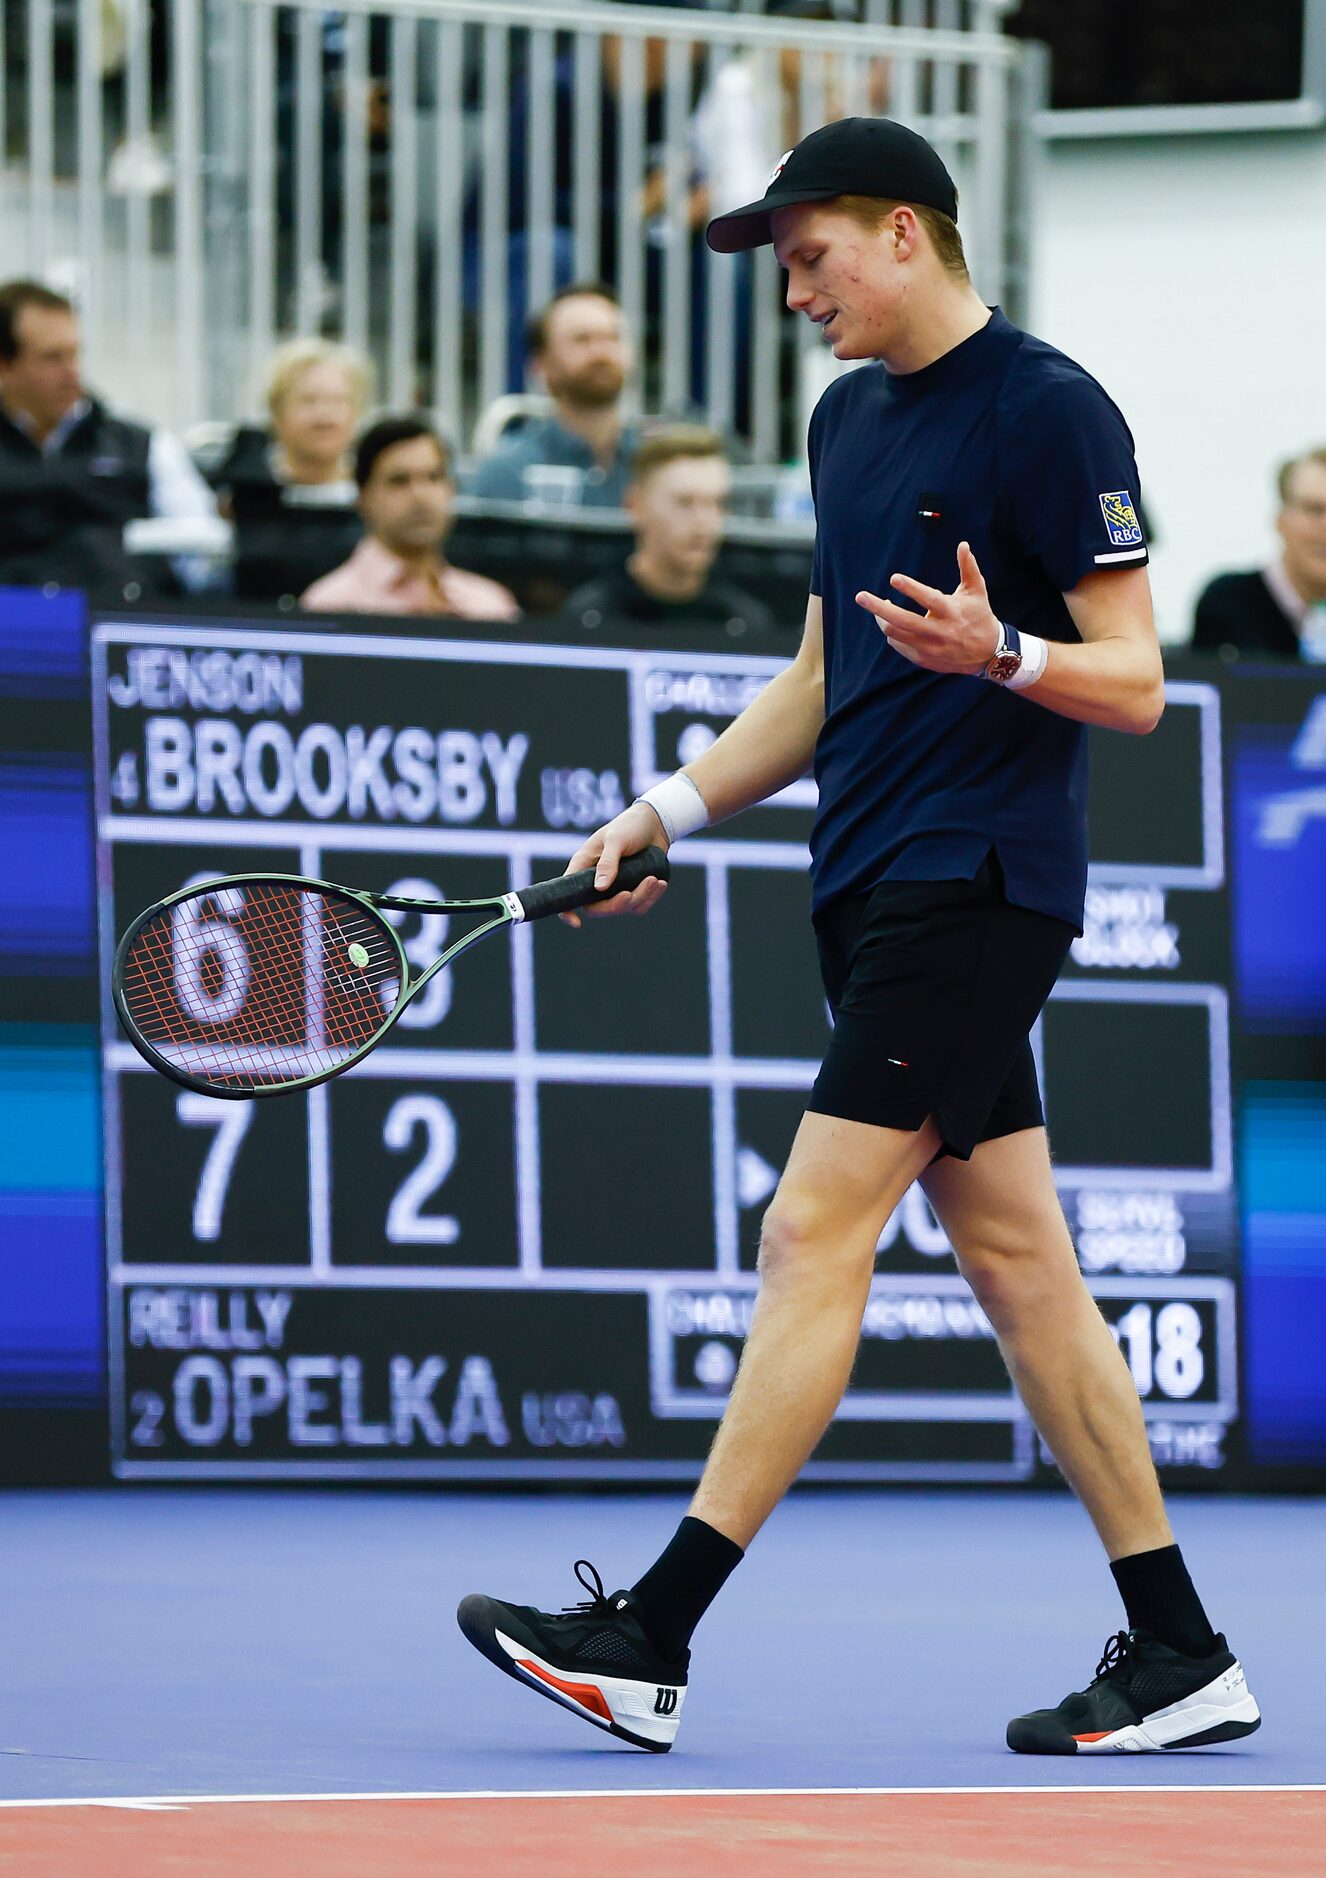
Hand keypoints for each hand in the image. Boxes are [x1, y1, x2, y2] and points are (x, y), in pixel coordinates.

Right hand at [559, 802, 670, 928]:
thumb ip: (607, 863)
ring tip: (654, 880)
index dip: (567, 911)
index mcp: (583, 866)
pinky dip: (651, 898)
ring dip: (640, 897)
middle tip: (630, 894)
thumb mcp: (616, 840)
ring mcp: (615, 887)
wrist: (655, 824)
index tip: (576, 923)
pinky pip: (639, 905)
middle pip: (597, 908)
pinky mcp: (633, 889)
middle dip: (616, 905)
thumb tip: (599, 889)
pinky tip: (660, 883)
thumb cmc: (629, 825)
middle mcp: (596, 880)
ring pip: (622, 908)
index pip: (567, 894)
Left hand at [855, 541, 1000, 675]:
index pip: (928, 599)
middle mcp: (939, 631)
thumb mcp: (977, 591)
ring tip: (876, 607)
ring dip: (881, 619)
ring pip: (895, 633)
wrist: (987, 654)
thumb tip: (963, 544)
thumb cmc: (979, 616)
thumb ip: (968, 567)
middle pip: (902, 620)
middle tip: (860, 597)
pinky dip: (892, 633)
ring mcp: (930, 648)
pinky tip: (892, 623)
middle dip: (878, 608)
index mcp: (952, 611)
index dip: (911, 588)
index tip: (893, 578)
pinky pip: (898, 644)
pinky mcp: (923, 659)